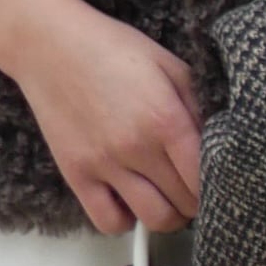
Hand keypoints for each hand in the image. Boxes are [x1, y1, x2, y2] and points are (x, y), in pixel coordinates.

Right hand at [4, 0, 203, 234]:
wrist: (48, 44)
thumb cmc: (110, 48)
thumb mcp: (168, 64)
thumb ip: (196, 104)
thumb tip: (216, 140)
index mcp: (165, 119)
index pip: (204, 178)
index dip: (216, 184)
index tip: (216, 179)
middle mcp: (136, 148)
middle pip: (184, 203)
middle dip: (195, 200)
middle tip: (192, 188)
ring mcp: (104, 165)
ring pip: (153, 220)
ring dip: (168, 216)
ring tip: (167, 199)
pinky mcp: (76, 174)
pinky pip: (108, 221)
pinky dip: (125, 220)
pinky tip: (129, 201)